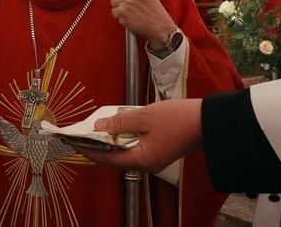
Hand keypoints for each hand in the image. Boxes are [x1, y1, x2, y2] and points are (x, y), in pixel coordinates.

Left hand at [74, 99, 202, 173]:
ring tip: (94, 126)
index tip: (72, 141)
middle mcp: (146, 163)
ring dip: (110, 138)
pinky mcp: (157, 150)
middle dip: (96, 143)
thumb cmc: (179, 119)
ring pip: (123, 150)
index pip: (106, 157)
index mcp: (142, 159)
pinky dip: (122, 136)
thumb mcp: (144, 116)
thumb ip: (119, 121)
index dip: (88, 148)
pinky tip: (116, 124)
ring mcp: (152, 158)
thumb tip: (99, 126)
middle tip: (80, 132)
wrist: (208, 121)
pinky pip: (133, 145)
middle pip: (113, 155)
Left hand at [108, 0, 177, 49]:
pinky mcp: (122, 13)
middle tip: (131, 1)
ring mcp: (127, 2)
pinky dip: (119, 15)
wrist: (159, 26)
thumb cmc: (152, 8)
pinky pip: (114, 11)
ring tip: (132, 9)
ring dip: (119, 5)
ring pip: (113, 0)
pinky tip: (130, 16)